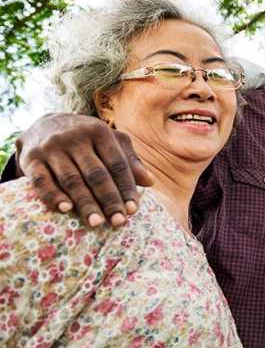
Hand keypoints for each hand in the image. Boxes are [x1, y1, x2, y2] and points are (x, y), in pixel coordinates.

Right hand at [16, 113, 153, 226]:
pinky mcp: (31, 159)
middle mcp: (75, 137)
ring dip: (85, 203)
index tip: (133, 209)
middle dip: (109, 200)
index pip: (117, 164)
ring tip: (97, 223)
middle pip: (96, 173)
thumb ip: (128, 160)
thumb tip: (150, 182)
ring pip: (72, 180)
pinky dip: (53, 196)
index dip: (126, 188)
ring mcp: (51, 148)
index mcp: (99, 131)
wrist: (42, 125)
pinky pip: (42, 181)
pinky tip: (65, 209)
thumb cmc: (85, 138)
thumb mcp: (109, 141)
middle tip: (118, 221)